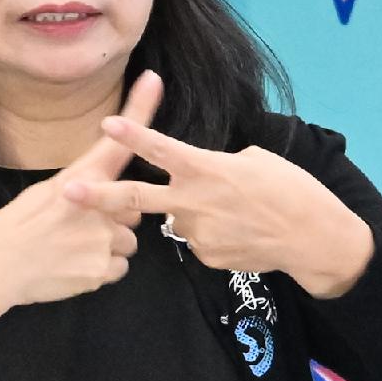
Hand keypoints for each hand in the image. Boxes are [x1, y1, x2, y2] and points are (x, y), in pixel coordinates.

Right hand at [0, 71, 157, 334]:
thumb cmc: (12, 230)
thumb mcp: (43, 194)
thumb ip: (82, 189)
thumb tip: (109, 196)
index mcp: (78, 179)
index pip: (115, 142)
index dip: (138, 110)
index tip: (153, 79)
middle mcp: (96, 202)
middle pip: (131, 207)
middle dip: (113, 220)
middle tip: (75, 230)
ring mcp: (102, 236)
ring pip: (127, 240)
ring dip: (107, 247)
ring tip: (70, 251)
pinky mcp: (102, 267)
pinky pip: (119, 267)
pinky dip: (101, 270)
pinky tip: (72, 268)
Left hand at [71, 95, 375, 297]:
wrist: (313, 239)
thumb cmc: (293, 190)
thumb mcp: (258, 161)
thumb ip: (219, 166)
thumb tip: (203, 176)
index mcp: (208, 170)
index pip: (162, 150)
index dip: (133, 136)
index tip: (107, 124)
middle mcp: (195, 202)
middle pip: (136, 199)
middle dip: (98, 197)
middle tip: (68, 193)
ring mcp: (198, 233)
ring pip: (179, 218)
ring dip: (195, 212)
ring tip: (236, 213)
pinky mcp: (206, 256)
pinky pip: (199, 239)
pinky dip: (213, 233)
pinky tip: (240, 232)